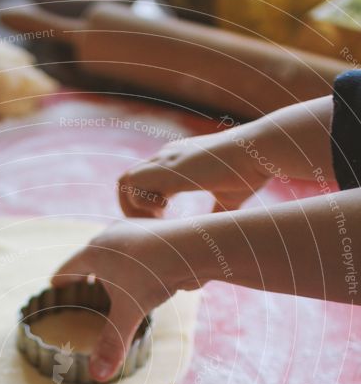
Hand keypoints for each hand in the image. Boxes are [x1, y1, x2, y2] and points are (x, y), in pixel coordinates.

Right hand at [52, 220, 203, 381]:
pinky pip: (138, 254)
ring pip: (116, 253)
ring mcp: (134, 233)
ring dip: (113, 269)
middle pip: (91, 257)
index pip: (68, 269)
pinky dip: (136, 267)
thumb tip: (97, 375)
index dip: (61, 282)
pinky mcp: (157, 235)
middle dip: (87, 275)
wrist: (193, 247)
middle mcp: (111, 237)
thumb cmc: (152, 274)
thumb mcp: (128, 312)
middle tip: (83, 290)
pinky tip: (144, 279)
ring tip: (114, 287)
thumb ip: (112, 342)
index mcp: (94, 252)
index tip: (55, 288)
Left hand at [118, 128, 271, 217]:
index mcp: (177, 163)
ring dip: (133, 206)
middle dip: (132, 208)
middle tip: (153, 225)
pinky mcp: (168, 168)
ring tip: (157, 220)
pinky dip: (140, 202)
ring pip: (124, 181)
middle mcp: (166, 158)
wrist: (259, 152)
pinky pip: (133, 182)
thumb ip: (217, 212)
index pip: (143, 182)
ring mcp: (165, 160)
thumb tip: (219, 231)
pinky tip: (164, 211)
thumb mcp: (229, 198)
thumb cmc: (249, 172)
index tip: (162, 222)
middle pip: (127, 181)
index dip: (145, 206)